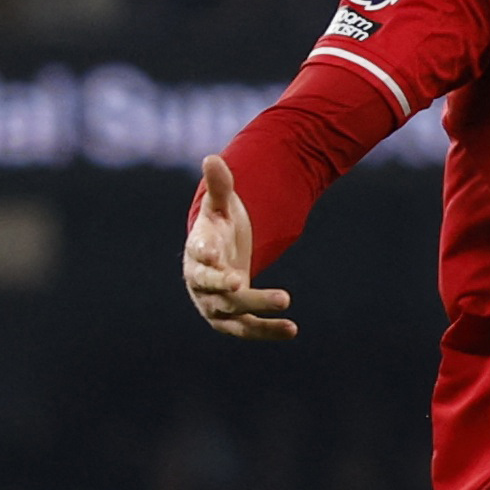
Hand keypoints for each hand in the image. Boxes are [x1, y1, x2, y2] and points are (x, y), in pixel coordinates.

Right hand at [183, 155, 296, 339]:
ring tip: (286, 304)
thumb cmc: (218, 230)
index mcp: (197, 253)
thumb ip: (220, 186)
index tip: (214, 257)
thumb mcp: (221, 207)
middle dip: (227, 287)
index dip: (203, 256)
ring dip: (256, 310)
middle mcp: (201, 283)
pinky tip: (292, 330)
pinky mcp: (232, 319)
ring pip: (231, 313)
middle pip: (211, 288)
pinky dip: (267, 331)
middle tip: (243, 284)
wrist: (217, 258)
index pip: (196, 256)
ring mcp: (215, 304)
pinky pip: (247, 329)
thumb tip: (212, 158)